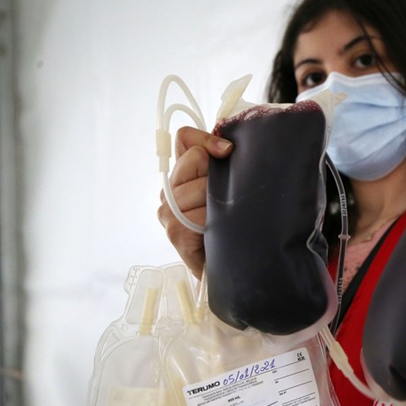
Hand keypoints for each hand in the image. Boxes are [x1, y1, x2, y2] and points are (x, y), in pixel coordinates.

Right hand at [157, 126, 232, 278]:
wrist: (236, 266)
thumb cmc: (236, 226)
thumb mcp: (232, 187)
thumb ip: (225, 163)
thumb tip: (228, 147)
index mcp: (182, 175)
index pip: (185, 138)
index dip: (207, 141)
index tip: (228, 153)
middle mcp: (170, 191)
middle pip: (195, 159)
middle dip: (220, 178)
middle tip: (229, 202)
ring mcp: (169, 213)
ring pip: (200, 186)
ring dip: (221, 203)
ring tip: (227, 221)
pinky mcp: (176, 234)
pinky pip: (199, 214)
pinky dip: (215, 222)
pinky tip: (218, 233)